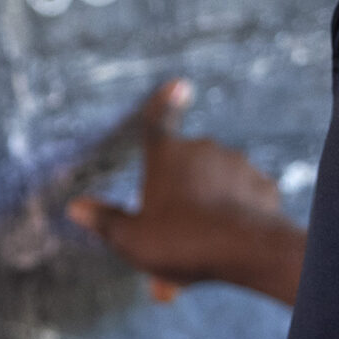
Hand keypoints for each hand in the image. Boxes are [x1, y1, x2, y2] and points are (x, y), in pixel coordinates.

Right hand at [66, 80, 306, 306]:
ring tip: (198, 253)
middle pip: (186, 169)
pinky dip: (236, 215)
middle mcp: (202, 150)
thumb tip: (76, 208)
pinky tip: (230, 244)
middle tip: (172, 240)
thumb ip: (104, 221)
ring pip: (217, 186)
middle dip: (180, 200)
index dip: (164, 102)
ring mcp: (236, 165)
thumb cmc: (181, 241)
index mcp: (165, 155)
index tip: (179, 85)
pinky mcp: (262, 186)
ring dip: (207, 211)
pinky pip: (244, 198)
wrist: (245, 250)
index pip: (158, 120)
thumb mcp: (130, 239)